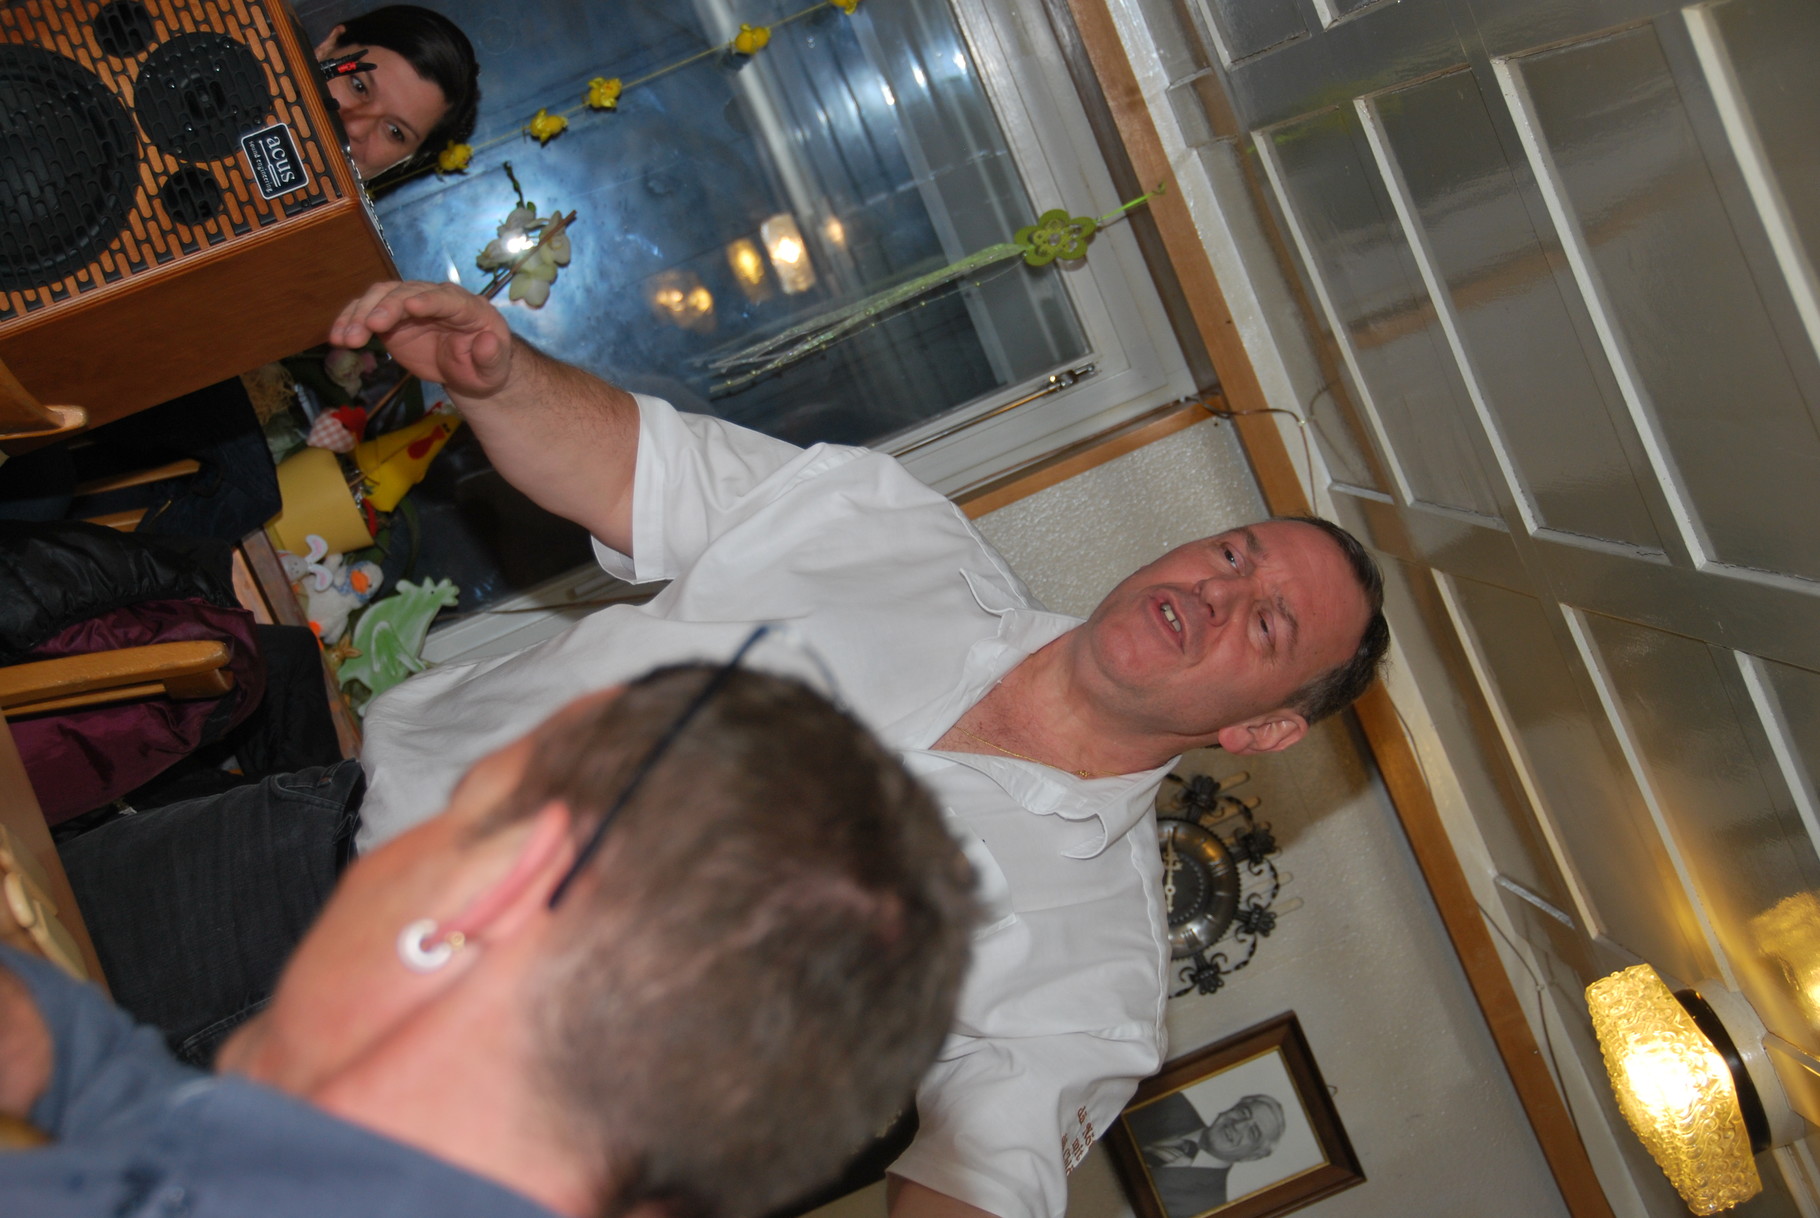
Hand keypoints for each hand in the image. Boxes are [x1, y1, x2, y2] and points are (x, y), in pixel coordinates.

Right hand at [328, 281, 514, 399]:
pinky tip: (338, 338)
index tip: (411, 306)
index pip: (446, 299)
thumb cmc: (485, 367)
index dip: (429, 300)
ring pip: (381, 297)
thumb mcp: (495, 369)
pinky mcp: (391, 318)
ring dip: (361, 314)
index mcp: (467, 307)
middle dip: (387, 307)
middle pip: (407, 293)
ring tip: (346, 339)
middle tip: (369, 326)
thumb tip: (488, 342)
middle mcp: (435, 298)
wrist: (469, 370)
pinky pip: (366, 313)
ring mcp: (409, 306)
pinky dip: (350, 322)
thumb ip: (492, 356)